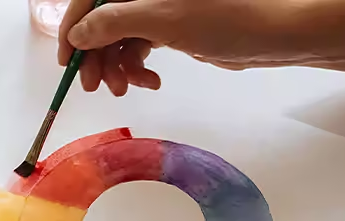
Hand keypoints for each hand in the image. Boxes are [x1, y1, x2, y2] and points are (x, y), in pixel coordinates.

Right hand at [58, 0, 344, 94]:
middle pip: (100, 21)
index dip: (73, 28)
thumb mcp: (163, 19)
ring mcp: (154, 7)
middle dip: (97, 55)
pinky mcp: (167, 26)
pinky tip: (149, 81)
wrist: (275, 35)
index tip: (69, 62)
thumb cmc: (225, 19)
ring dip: (116, 66)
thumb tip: (77, 34)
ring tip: (129, 88)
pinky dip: (136, 66)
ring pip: (116, 38)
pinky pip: (136, 46)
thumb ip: (113, 22)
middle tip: (99, 87)